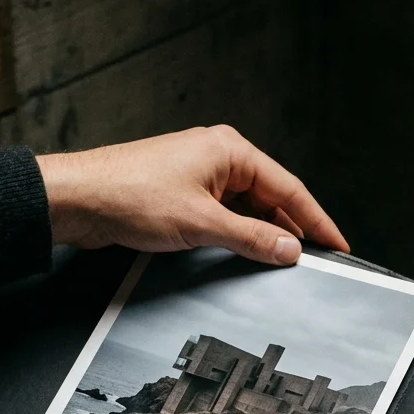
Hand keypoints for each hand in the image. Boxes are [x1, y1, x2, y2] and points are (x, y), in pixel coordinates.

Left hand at [36, 125, 348, 264]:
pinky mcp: (182, 195)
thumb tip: (288, 249)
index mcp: (229, 149)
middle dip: (290, 230)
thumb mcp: (202, 223)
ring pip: (247, 209)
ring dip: (262, 235)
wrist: (77, 200)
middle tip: (313, 261)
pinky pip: (224, 215)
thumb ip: (252, 237)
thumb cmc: (129, 194)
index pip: (288, 187)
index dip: (315, 219)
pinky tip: (247, 254)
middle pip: (270, 197)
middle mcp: (217, 157)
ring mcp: (199, 176)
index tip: (336, 244)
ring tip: (281, 264)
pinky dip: (238, 235)